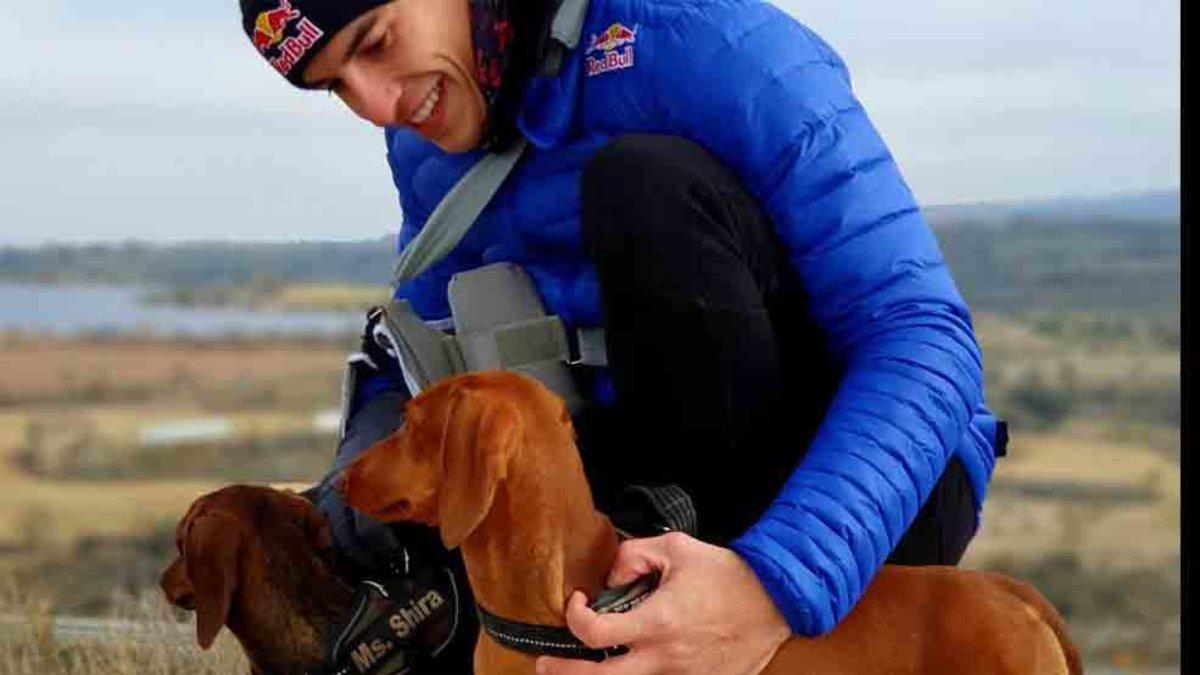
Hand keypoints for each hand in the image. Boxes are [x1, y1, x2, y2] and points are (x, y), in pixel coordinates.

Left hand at [535, 532, 789, 674]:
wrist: (777, 600)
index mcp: (658, 622)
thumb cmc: (728, 573)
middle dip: (565, 674)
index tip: (577, 604)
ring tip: (589, 664)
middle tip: (546, 665)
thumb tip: (611, 575)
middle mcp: (666, 658)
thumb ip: (634, 555)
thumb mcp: (676, 547)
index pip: (594, 634)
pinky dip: (642, 673)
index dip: (574, 618)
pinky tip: (633, 662)